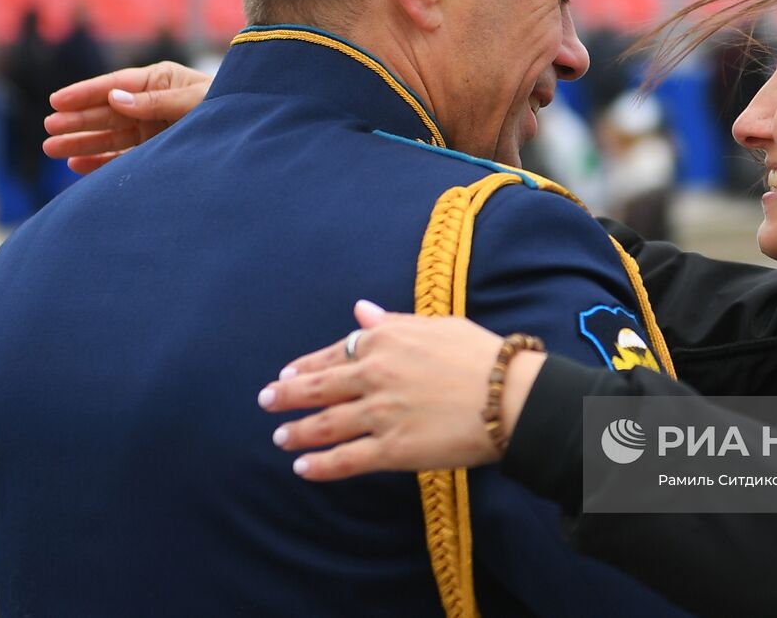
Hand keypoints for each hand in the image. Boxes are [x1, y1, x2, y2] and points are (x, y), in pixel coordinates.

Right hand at [42, 62, 212, 172]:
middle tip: (49, 129)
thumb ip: (157, 101)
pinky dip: (101, 161)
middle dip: (77, 120)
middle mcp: (150, 104)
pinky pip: (123, 156)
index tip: (57, 101)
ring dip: (81, 142)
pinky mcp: (156, 151)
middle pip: (106, 112)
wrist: (251, 129)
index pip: (114, 86)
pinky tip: (76, 165)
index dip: (84, 93)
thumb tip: (115, 98)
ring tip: (52, 148)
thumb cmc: (228, 105)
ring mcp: (151, 128)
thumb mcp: (195, 99)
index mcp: (159, 80)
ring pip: (109, 135)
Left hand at [256, 300, 546, 479]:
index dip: (306, 365)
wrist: (510, 395)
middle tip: (266, 402)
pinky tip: (302, 468)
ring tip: (279, 437)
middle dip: (286, 396)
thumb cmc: (481, 355)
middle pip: (317, 387)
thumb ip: (393, 321)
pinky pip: (345, 459)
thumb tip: (361, 309)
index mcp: (385, 340)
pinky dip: (320, 465)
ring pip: (323, 425)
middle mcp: (374, 375)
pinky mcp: (392, 449)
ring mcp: (379, 414)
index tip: (288, 373)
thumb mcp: (437, 325)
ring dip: (296, 431)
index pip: (334, 353)